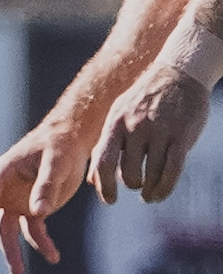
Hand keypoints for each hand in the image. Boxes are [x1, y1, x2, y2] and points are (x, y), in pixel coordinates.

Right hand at [0, 118, 95, 265]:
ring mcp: (16, 201)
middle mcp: (3, 191)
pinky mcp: (32, 210)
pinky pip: (33, 231)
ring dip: (10, 251)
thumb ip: (47, 186)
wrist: (70, 142)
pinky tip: (54, 257)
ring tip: (16, 272)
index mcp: (2, 174)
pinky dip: (42, 244)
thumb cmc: (59, 147)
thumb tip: (39, 212)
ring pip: (5, 230)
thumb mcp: (56, 163)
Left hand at [94, 67, 207, 204]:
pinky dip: (165, 188)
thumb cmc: (144, 100)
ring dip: (149, 190)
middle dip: (129, 185)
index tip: (110, 200)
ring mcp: (159, 132)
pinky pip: (172, 170)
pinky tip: (160, 193)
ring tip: (148, 195)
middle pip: (127, 171)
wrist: (178, 73)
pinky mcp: (181, 136)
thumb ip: (107, 146)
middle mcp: (134, 128)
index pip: (102, 161)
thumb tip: (93, 181)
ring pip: (151, 174)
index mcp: (115, 123)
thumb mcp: (119, 116)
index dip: (104, 186)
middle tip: (134, 187)